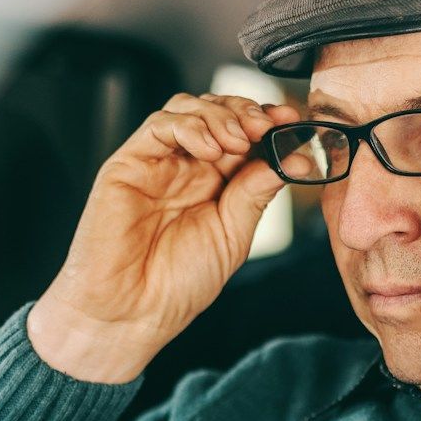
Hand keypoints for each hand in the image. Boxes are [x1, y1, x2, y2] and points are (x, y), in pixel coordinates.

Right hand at [28, 92, 299, 382]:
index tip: (291, 121)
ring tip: (237, 140)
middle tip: (265, 126)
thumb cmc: (176, 283)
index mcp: (215, 184)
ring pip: (188, 109)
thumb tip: (290, 157)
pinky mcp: (128, 162)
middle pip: (217, 112)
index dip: (268, 122)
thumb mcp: (234, 235)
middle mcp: (186, 168)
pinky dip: (189, 127)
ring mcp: (158, 162)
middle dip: (246, 111)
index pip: (244, 135)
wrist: (133, 311)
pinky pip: (159, 125)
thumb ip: (256, 192)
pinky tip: (209, 149)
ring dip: (220, 115)